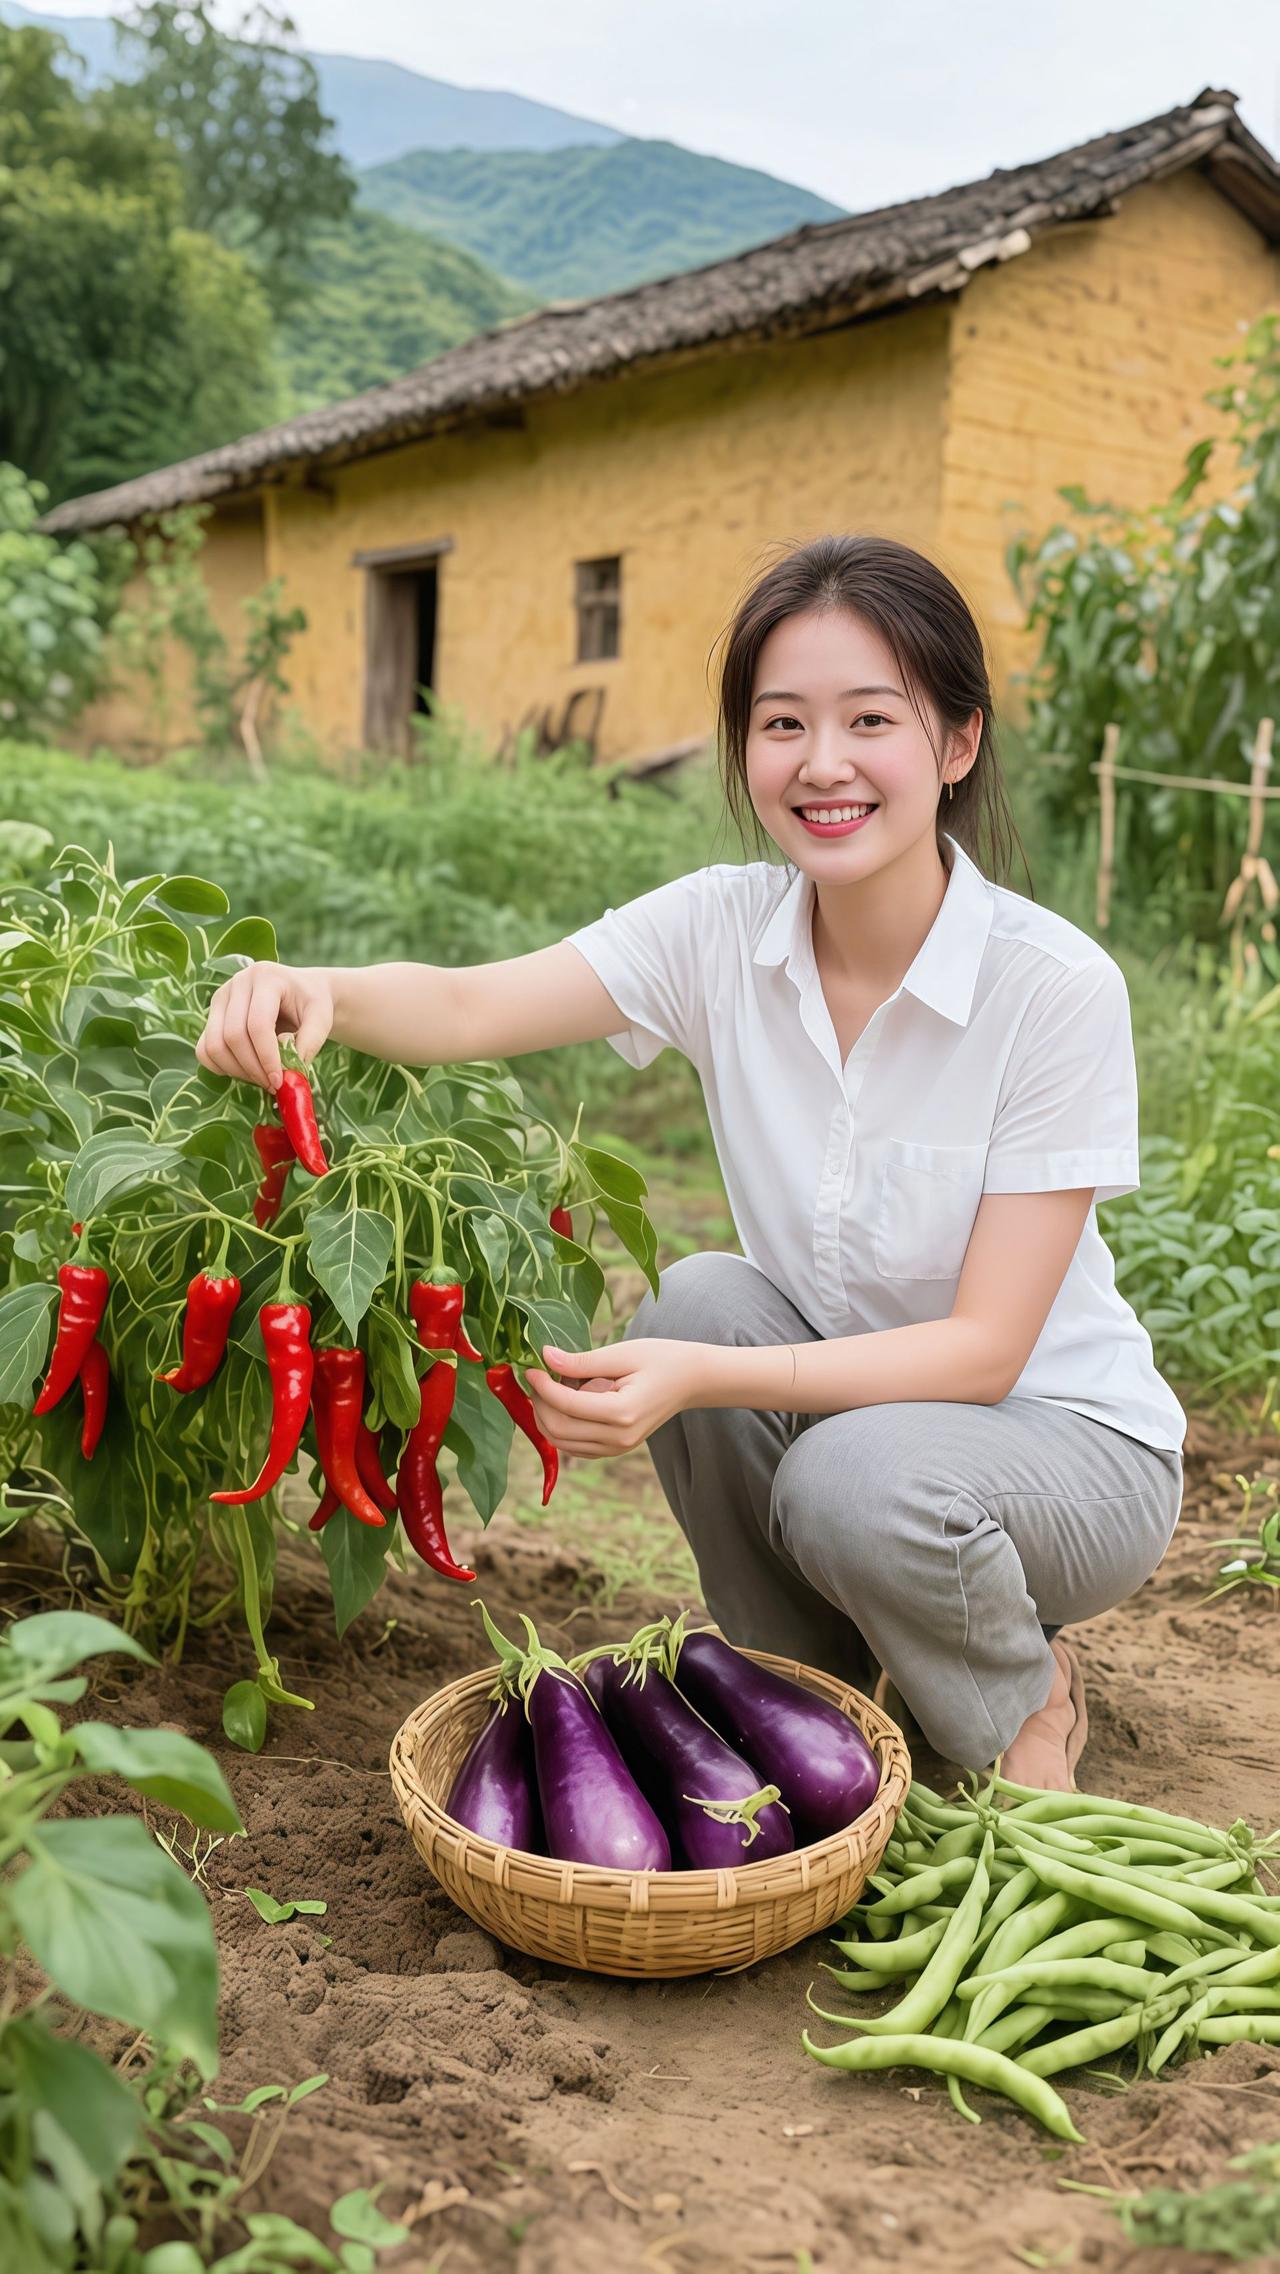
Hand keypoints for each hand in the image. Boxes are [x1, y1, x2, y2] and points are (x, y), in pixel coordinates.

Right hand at [196, 961, 334, 1091]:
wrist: (300, 992)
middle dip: (253, 1068)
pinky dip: (220, 1067)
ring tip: (261, 1079)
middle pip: (233, 1036)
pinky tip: (244, 1072)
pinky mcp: (212, 1014)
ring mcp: (220, 997)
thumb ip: (309, 1043)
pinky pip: (204, 1049)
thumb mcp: (322, 1019)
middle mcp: (238, 983)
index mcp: (266, 977)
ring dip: (237, 1071)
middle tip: (272, 1084)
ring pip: (214, 1044)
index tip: (279, 1081)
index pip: (258, 1024)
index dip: (267, 1057)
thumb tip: (288, 1072)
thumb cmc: (311, 1004)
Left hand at [524, 1338, 702, 1459]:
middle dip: (539, 1403)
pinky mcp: (615, 1448)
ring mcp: (618, 1448)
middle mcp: (619, 1438)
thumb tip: (545, 1356)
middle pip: (559, 1430)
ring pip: (563, 1442)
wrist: (692, 1380)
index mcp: (623, 1413)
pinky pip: (575, 1446)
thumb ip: (582, 1361)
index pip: (567, 1406)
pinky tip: (564, 1402)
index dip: (542, 1387)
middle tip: (537, 1376)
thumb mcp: (622, 1354)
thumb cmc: (661, 1359)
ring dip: (547, 1417)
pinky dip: (561, 1427)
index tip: (532, 1367)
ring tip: (550, 1387)